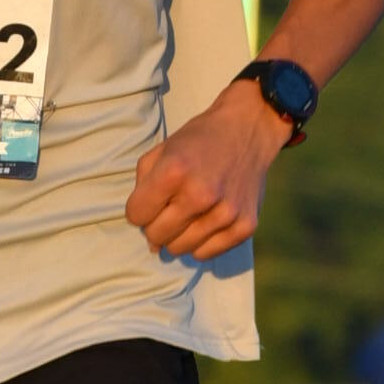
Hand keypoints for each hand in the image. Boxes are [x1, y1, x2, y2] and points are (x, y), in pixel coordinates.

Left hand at [125, 80, 289, 258]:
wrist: (248, 129)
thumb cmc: (198, 140)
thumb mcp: (162, 151)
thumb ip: (143, 191)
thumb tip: (151, 245)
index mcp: (174, 171)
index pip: (136, 215)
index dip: (139, 208)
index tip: (153, 198)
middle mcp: (201, 194)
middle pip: (156, 236)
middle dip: (155, 224)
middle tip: (170, 206)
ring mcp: (226, 213)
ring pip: (179, 249)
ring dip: (177, 235)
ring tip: (189, 213)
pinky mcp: (245, 226)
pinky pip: (206, 254)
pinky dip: (200, 242)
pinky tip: (206, 221)